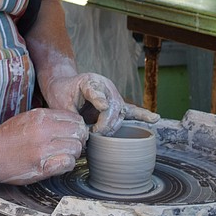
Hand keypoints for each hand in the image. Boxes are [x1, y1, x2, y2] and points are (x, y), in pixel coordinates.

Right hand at [0, 108, 87, 184]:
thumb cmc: (7, 136)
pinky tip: (58, 164)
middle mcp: (44, 131)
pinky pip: (67, 164)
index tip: (73, 134)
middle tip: (70, 146)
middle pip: (79, 133)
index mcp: (42, 116)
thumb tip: (72, 124)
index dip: (77, 128)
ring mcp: (43, 150)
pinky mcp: (41, 167)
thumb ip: (49, 119)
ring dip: (72, 153)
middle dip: (78, 140)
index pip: (75, 119)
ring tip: (62, 155)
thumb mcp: (28, 118)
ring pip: (76, 149)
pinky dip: (66, 164)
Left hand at [42, 72, 159, 134]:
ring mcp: (113, 94)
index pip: (96, 91)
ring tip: (100, 133)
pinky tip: (154, 118)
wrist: (64, 85)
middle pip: (113, 106)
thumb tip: (85, 134)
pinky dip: (142, 115)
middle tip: (93, 134)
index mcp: (89, 81)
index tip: (102, 106)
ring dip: (113, 126)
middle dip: (105, 123)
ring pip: (120, 112)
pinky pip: (131, 110)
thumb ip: (73, 117)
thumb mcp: (61, 104)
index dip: (99, 100)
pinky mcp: (117, 103)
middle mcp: (105, 86)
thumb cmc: (62, 93)